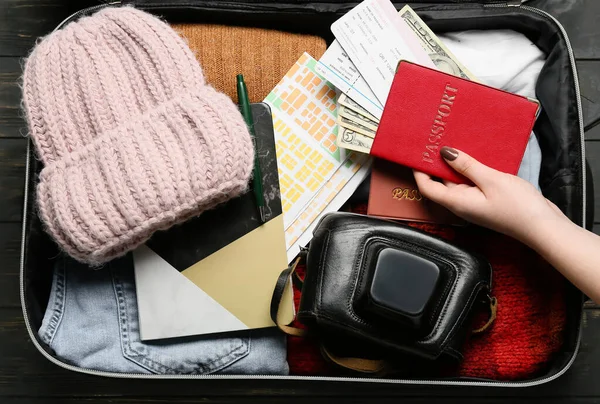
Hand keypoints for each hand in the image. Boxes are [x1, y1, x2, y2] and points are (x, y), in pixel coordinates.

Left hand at [413, 147, 567, 245]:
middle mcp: (462, 204)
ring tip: (454, 142)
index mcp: (457, 202)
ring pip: (458, 181)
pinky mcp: (487, 200)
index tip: (416, 153)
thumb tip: (444, 153)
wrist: (543, 227)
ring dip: (455, 164)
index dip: (418, 171)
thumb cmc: (518, 207)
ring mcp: (474, 202)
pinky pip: (472, 182)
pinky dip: (470, 169)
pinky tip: (475, 155)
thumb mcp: (491, 180)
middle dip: (436, 163)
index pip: (427, 188)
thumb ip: (467, 166)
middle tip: (435, 141)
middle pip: (441, 183)